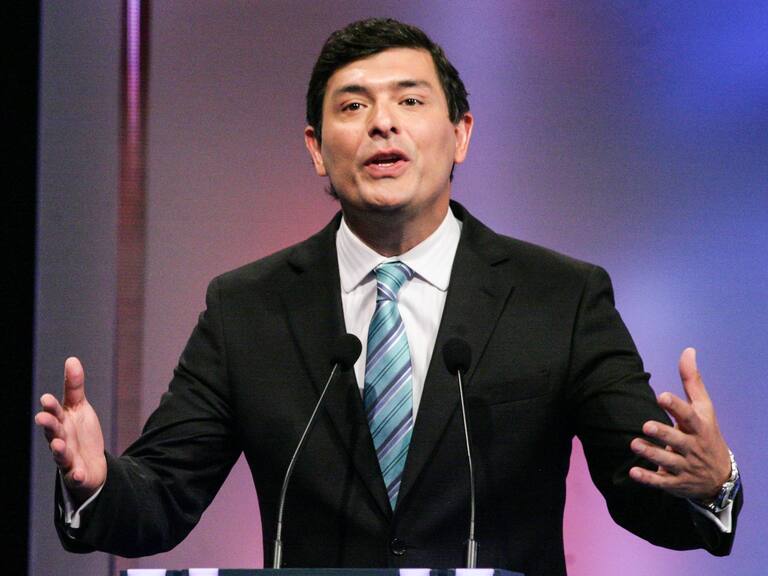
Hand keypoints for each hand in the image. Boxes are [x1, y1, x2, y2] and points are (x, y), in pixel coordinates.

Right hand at [35, 357, 106, 505]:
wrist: (90, 464)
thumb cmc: (80, 433)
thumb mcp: (79, 408)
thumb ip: (74, 387)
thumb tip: (72, 359)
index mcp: (62, 422)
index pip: (55, 412)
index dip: (51, 406)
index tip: (46, 398)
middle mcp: (60, 439)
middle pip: (53, 431)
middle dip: (48, 425)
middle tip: (42, 417)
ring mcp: (67, 458)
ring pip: (60, 454)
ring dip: (58, 449)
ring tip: (57, 444)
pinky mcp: (75, 474)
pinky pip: (74, 475)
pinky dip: (75, 474)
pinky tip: (77, 473)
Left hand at [629, 348, 730, 500]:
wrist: (720, 477)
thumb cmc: (706, 434)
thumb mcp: (704, 408)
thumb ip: (692, 381)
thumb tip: (688, 350)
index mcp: (699, 427)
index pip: (689, 416)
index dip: (676, 407)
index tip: (662, 396)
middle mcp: (692, 447)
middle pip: (677, 440)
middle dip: (663, 433)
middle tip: (646, 426)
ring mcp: (685, 467)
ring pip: (667, 461)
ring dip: (650, 453)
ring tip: (633, 444)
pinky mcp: (676, 483)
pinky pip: (661, 482)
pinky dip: (648, 479)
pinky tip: (633, 472)